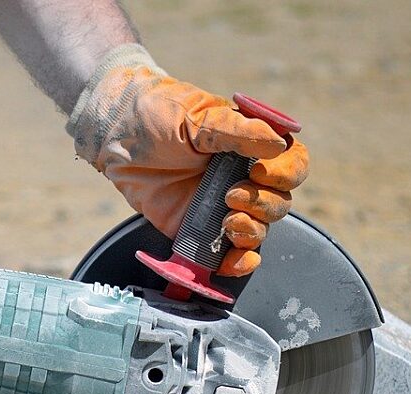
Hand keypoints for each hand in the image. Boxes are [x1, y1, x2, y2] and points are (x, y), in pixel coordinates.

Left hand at [68, 45, 308, 275]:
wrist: (117, 134)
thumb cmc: (160, 113)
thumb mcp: (198, 116)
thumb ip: (236, 131)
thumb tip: (277, 143)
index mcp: (252, 145)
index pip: (293, 163)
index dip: (286, 173)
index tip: (261, 172)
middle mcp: (244, 176)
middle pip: (280, 202)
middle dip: (264, 204)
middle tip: (230, 195)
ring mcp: (224, 205)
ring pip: (261, 229)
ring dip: (253, 231)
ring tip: (227, 221)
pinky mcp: (200, 228)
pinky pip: (231, 252)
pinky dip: (239, 262)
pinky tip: (233, 262)